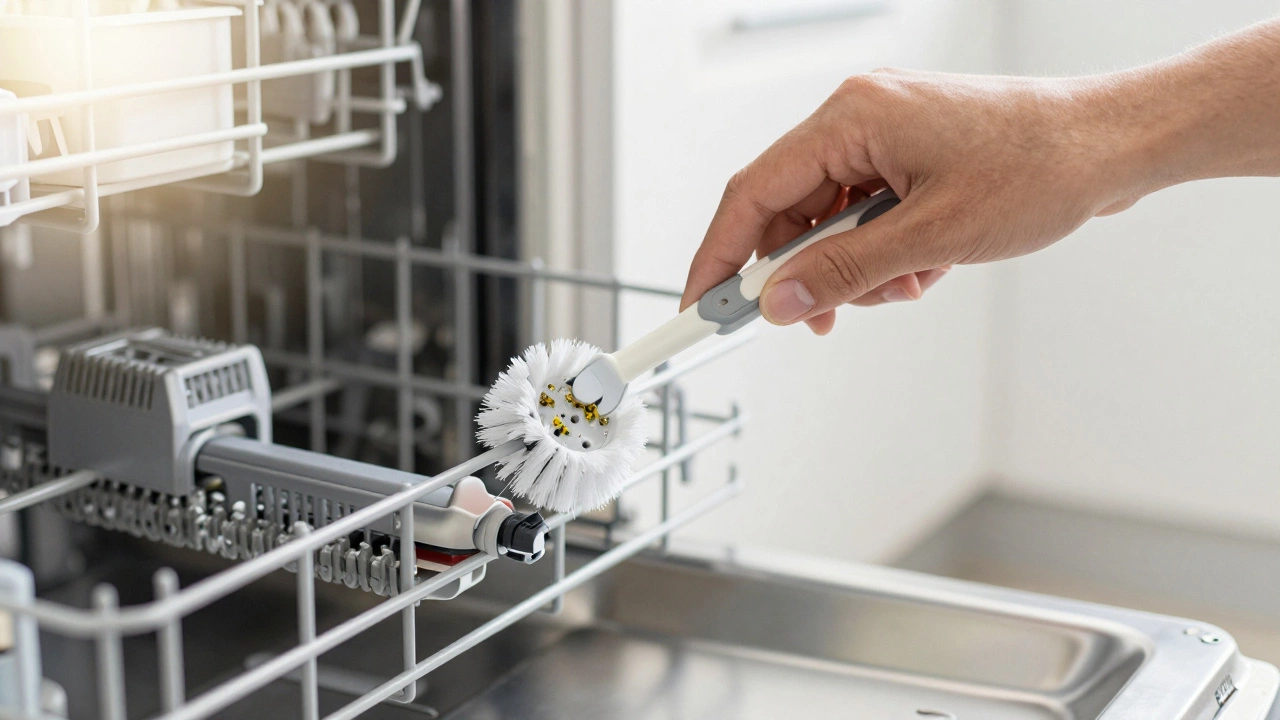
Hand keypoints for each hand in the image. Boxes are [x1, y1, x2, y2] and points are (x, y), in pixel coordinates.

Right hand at [680, 69, 1146, 333]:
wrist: (1113, 144)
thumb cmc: (1039, 168)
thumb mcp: (933, 237)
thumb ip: (845, 272)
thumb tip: (782, 303)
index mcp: (851, 118)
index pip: (752, 194)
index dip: (718, 256)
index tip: (698, 307)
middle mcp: (857, 119)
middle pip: (786, 210)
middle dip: (802, 272)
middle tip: (811, 320)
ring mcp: (882, 138)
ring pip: (828, 222)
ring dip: (855, 269)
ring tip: (908, 285)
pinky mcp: (905, 158)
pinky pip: (864, 217)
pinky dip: (882, 255)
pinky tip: (925, 269)